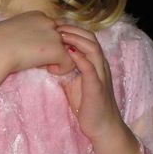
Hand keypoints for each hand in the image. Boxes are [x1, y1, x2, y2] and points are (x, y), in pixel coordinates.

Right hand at [0, 11, 74, 74]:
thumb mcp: (12, 29)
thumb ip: (25, 32)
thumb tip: (26, 42)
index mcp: (37, 15)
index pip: (51, 28)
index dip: (45, 41)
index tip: (32, 50)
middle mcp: (48, 21)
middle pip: (62, 37)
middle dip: (54, 49)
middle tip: (39, 59)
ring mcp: (54, 35)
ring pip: (68, 49)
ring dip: (57, 58)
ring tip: (43, 65)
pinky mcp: (57, 50)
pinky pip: (69, 62)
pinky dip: (61, 69)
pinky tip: (47, 70)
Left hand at [56, 24, 123, 140]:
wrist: (102, 127)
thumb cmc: (88, 106)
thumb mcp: (74, 83)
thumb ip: (66, 71)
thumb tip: (50, 61)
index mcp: (95, 64)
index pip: (87, 39)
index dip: (73, 30)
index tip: (55, 26)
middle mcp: (101, 66)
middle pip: (91, 39)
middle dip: (73, 30)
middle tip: (56, 26)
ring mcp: (100, 76)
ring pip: (93, 50)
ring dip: (76, 40)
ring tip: (61, 35)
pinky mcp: (97, 88)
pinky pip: (91, 69)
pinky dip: (81, 59)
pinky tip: (70, 54)